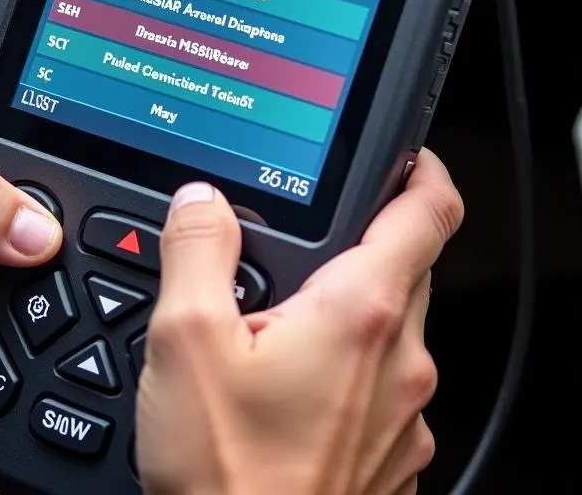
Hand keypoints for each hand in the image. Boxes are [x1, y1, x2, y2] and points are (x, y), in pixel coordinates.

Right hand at [137, 149, 462, 494]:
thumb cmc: (228, 477)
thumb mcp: (185, 342)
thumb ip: (196, 251)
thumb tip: (202, 202)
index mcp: (361, 315)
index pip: (428, 212)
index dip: (424, 168)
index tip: (408, 152)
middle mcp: (400, 361)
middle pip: (405, 267)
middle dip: (358, 242)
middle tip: (293, 248)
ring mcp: (402, 415)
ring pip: (390, 328)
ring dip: (346, 310)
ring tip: (273, 323)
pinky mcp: (390, 455)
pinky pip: (380, 385)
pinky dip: (345, 367)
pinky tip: (286, 388)